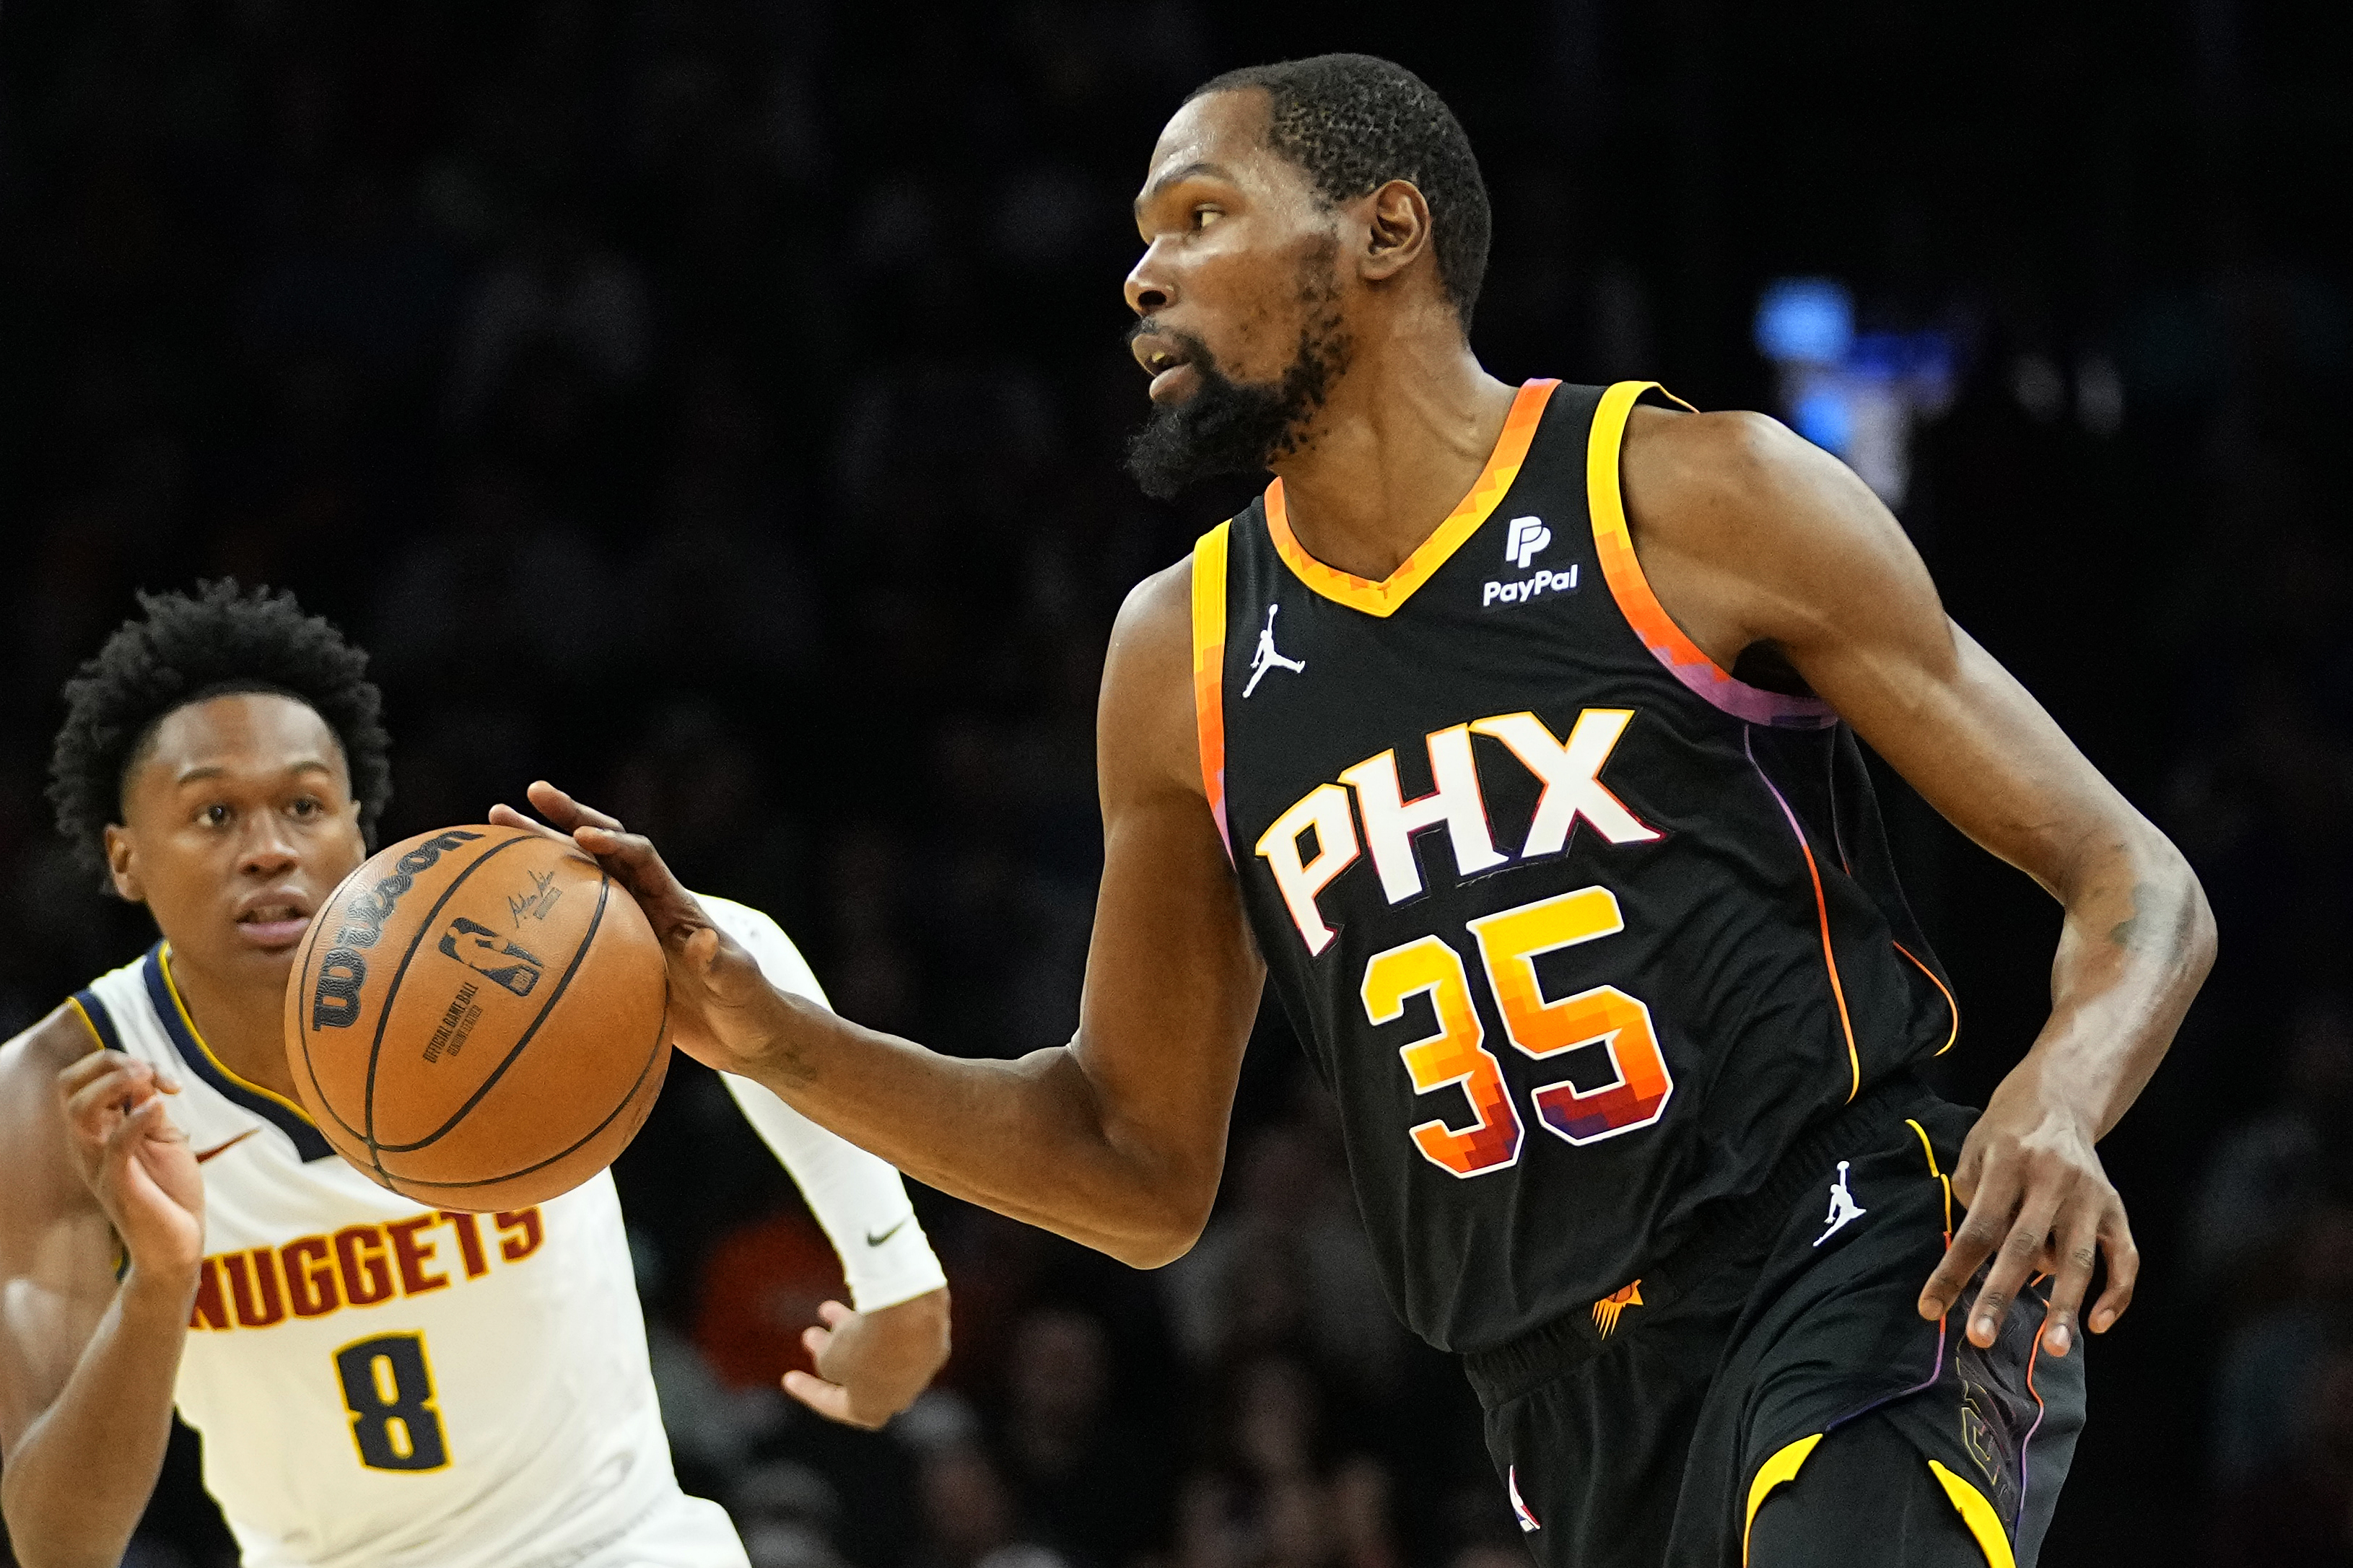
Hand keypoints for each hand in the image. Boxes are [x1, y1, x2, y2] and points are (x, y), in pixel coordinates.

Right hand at [56, 1050, 203, 1281]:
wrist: (179, 1243)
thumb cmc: (170, 1191)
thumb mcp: (163, 1138)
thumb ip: (149, 1107)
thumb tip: (145, 1073)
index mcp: (97, 1131)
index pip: (80, 1081)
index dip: (117, 1063)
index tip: (163, 1075)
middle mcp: (89, 1145)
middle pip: (69, 1088)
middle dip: (107, 1064)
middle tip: (148, 1069)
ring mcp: (100, 1165)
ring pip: (80, 1112)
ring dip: (115, 1084)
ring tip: (148, 1076)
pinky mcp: (120, 1185)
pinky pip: (114, 1147)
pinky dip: (136, 1119)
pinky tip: (159, 1105)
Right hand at [489, 782, 789, 1077]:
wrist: (742, 1032)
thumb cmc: (747, 1004)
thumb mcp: (737, 984)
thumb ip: (721, 964)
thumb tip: (703, 940)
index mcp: (676, 903)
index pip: (642, 858)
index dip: (615, 844)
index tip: (582, 836)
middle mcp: (648, 902)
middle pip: (603, 849)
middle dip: (569, 818)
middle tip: (530, 792)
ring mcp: (628, 922)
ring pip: (577, 876)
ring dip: (541, 848)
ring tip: (494, 823)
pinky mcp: (613, 948)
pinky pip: (567, 918)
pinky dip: (535, 903)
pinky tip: (494, 898)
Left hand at [782, 1287, 951, 1429]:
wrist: (910, 1314)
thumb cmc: (865, 1343)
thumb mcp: (832, 1358)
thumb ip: (831, 1362)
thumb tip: (837, 1355)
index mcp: (873, 1410)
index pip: (836, 1406)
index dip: (810, 1392)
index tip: (788, 1378)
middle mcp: (900, 1393)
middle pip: (859, 1376)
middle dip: (831, 1355)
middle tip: (809, 1336)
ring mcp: (921, 1367)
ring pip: (879, 1350)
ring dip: (850, 1332)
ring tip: (825, 1309)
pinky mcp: (934, 1338)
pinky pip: (899, 1333)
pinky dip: (877, 1321)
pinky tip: (863, 1301)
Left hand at [1917, 1069, 2137, 1356]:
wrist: (2060, 1099)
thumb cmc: (2005, 1134)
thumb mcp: (1974, 1151)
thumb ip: (1971, 1199)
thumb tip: (1981, 1258)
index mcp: (2009, 1164)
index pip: (1977, 1228)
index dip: (1953, 1270)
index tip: (1929, 1308)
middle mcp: (2052, 1180)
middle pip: (2023, 1247)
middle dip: (2000, 1295)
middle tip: (1979, 1338)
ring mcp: (2090, 1196)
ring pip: (2079, 1259)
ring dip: (2064, 1306)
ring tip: (2052, 1348)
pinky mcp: (2116, 1209)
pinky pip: (2124, 1258)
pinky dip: (2116, 1293)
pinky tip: (2098, 1324)